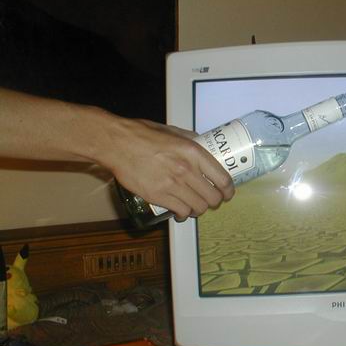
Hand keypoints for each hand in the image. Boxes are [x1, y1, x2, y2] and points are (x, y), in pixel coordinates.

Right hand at [97, 117, 234, 219]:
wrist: (116, 143)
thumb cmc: (143, 134)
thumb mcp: (173, 131)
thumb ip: (191, 139)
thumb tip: (204, 144)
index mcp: (194, 152)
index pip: (223, 179)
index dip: (228, 190)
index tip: (227, 193)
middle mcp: (186, 170)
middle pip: (213, 197)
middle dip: (215, 202)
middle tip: (211, 200)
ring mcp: (172, 185)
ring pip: (198, 208)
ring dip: (199, 209)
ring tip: (195, 206)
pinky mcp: (157, 196)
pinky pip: (180, 212)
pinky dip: (183, 214)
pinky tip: (181, 211)